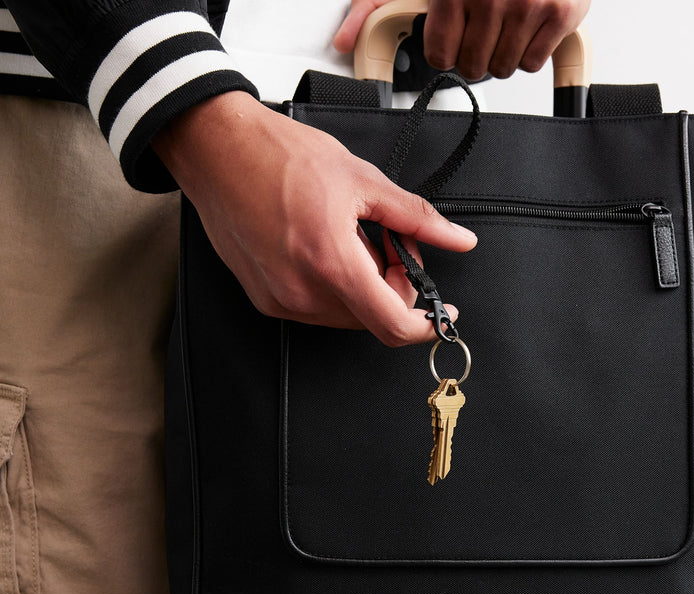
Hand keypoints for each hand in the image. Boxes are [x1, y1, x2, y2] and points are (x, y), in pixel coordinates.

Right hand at [152, 92, 476, 346]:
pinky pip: (319, 308)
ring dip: (365, 287)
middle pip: (373, 318)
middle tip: (391, 244)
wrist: (216, 150)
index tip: (438, 312)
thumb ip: (417, 219)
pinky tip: (327, 248)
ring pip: (348, 315)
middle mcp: (303, 292)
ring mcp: (281, 300)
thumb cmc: (277, 156)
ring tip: (353, 239)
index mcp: (331, 263)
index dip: (425, 325)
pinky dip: (336, 286)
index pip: (393, 325)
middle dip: (394, 288)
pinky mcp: (266, 300)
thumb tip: (457, 239)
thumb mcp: (362, 179)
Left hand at [334, 0, 590, 79]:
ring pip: (504, 69)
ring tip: (504, 21)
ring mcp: (528, 4)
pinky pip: (534, 63)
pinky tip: (527, 23)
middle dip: (474, 51)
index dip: (446, 48)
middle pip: (473, 67)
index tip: (453, 32)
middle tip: (480, 25)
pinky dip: (530, 50)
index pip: (441, 58)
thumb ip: (374, 6)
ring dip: (502, 51)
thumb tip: (344, 42)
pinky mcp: (561, 11)